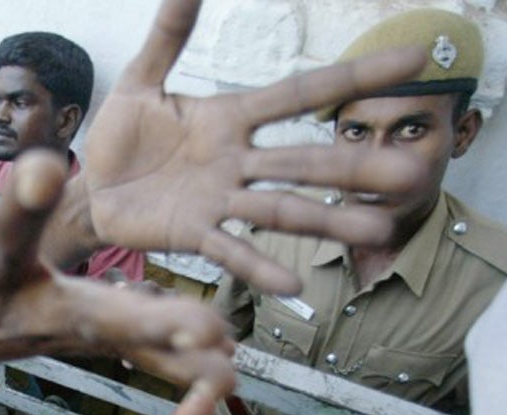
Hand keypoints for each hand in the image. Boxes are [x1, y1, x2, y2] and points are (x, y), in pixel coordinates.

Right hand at [0, 92, 235, 391]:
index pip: (2, 232)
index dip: (19, 201)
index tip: (47, 165)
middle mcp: (33, 308)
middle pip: (86, 311)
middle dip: (136, 318)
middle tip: (194, 320)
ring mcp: (67, 335)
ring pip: (126, 343)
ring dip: (176, 351)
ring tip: (228, 357)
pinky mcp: (89, 344)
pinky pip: (137, 357)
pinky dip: (179, 365)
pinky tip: (229, 368)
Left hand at [84, 0, 429, 294]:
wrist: (91, 187)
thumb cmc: (120, 136)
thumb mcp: (141, 82)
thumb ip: (169, 38)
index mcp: (231, 117)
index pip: (302, 93)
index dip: (356, 75)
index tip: (415, 59)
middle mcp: (236, 160)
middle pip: (304, 161)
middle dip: (354, 167)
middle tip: (412, 172)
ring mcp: (219, 200)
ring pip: (281, 208)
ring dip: (326, 220)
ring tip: (375, 230)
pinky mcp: (193, 233)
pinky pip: (230, 250)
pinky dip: (258, 266)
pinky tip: (292, 284)